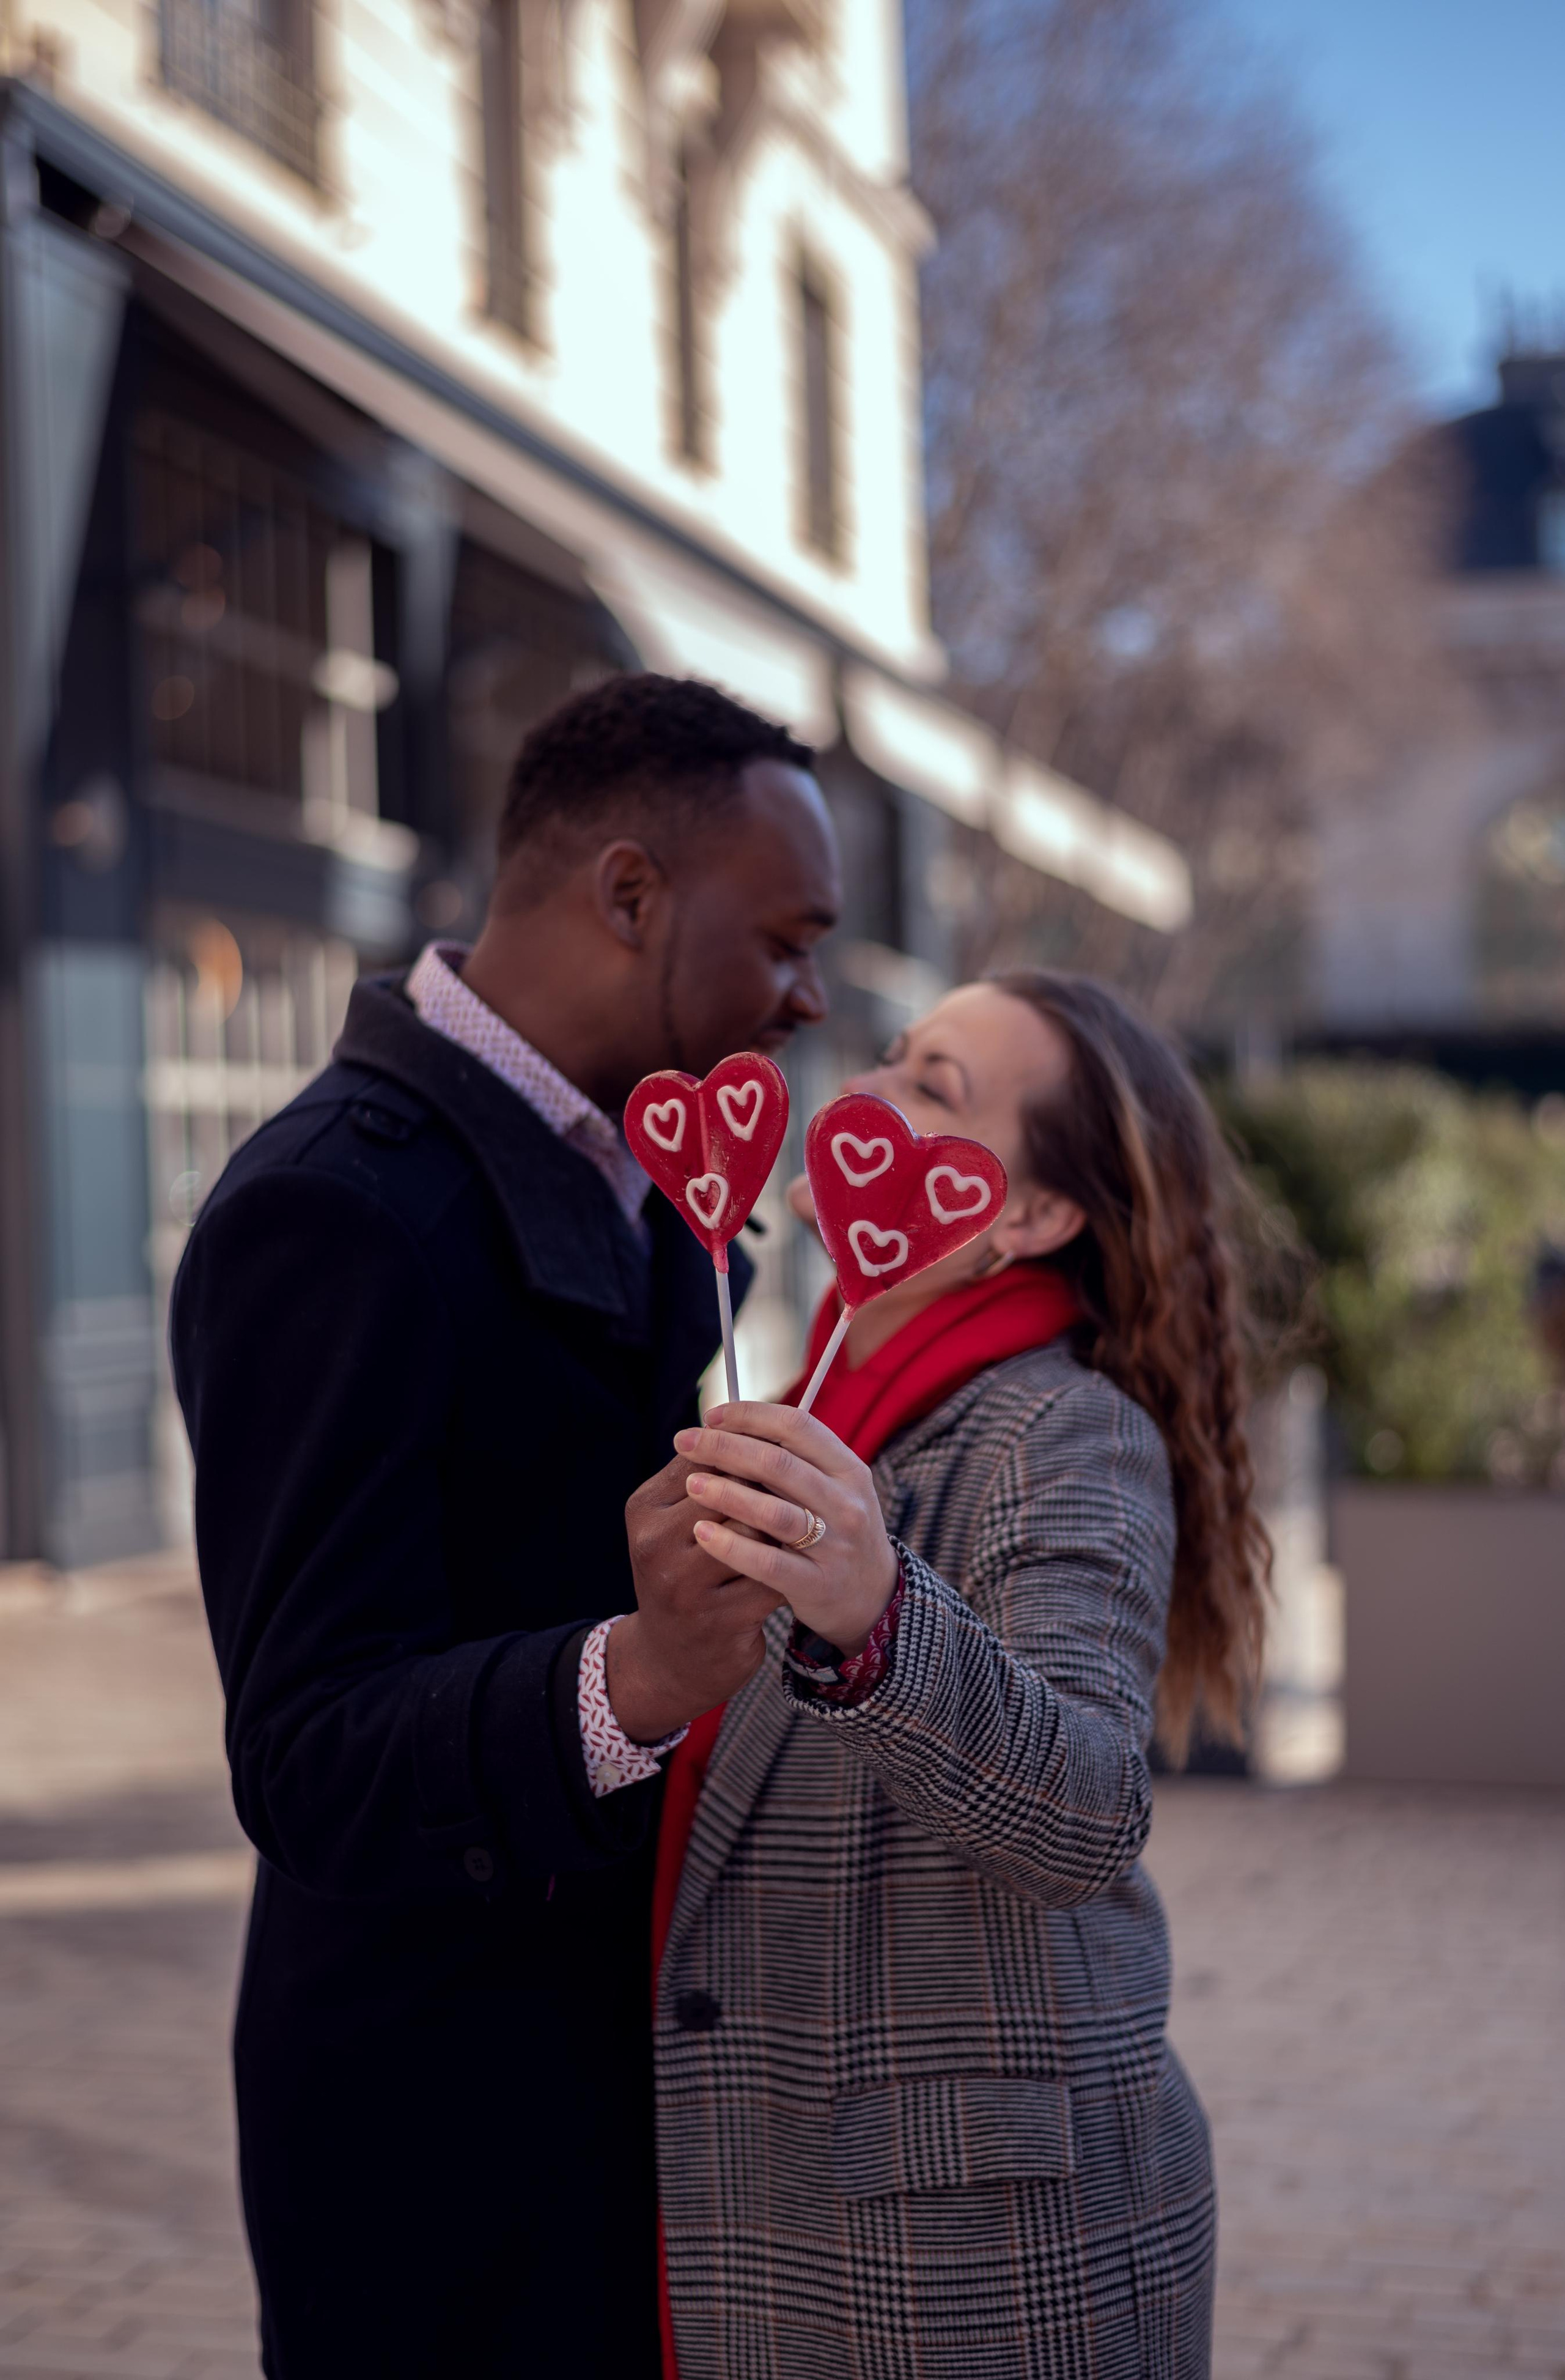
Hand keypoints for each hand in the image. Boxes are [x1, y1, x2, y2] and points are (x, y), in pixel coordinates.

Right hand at [614, 1455, 786, 1741]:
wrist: (672, 1661)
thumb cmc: (684, 1575)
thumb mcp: (675, 1524)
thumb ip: (706, 1477)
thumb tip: (754, 1423)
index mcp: (643, 1510)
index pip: (704, 1459)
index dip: (748, 1450)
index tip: (778, 1449)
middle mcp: (655, 1545)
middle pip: (732, 1491)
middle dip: (769, 1487)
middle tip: (798, 1486)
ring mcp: (684, 1586)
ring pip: (756, 1532)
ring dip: (783, 1527)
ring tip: (800, 1524)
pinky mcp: (719, 1620)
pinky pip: (771, 1577)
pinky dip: (790, 1568)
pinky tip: (798, 1566)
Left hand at [673, 1403, 898, 1656]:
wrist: (872, 1596)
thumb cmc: (835, 1531)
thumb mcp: (830, 1488)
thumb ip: (791, 1461)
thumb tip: (726, 1426)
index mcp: (848, 1469)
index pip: (797, 1427)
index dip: (750, 1416)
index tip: (711, 1416)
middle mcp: (846, 1504)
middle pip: (778, 1465)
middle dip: (724, 1447)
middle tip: (685, 1441)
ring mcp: (835, 1546)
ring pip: (773, 1513)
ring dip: (726, 1493)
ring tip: (691, 1483)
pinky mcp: (817, 1585)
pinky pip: (767, 1563)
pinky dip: (731, 1546)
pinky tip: (702, 1533)